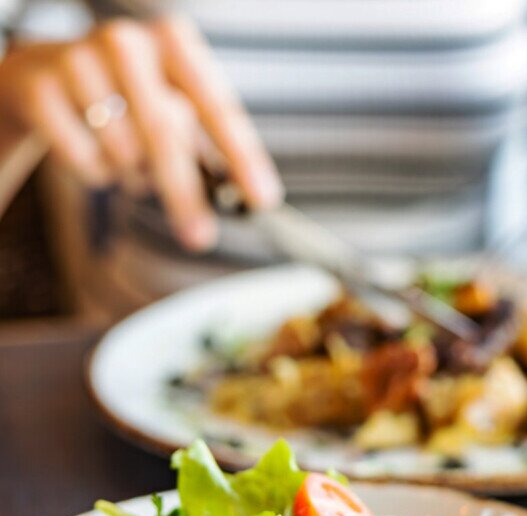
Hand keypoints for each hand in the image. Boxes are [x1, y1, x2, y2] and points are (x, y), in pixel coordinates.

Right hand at [0, 15, 282, 249]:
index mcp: (174, 44)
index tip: (262, 199)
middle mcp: (129, 42)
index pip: (218, 107)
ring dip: (131, 175)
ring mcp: (80, 58)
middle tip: (200, 238)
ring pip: (123, 152)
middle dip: (184, 194)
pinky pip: (83, 158)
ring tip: (123, 157)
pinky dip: (93, 172)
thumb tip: (242, 199)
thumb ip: (202, 146)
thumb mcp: (169, 109)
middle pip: (165, 134)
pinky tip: (88, 149)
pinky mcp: (41, 86)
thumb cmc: (125, 101)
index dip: (242, 156)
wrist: (43, 78)